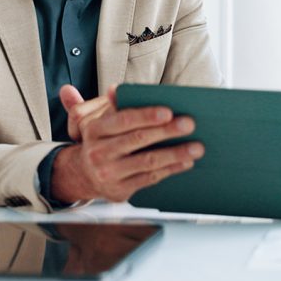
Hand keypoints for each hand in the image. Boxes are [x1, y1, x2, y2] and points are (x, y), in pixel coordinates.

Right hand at [51, 84, 203, 203]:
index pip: (123, 120)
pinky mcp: (120, 190)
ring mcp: (108, 173)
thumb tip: (114, 89)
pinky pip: (149, 178)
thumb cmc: (101, 140)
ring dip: (175, 153)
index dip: (146, 115)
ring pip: (147, 161)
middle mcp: (98, 152)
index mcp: (94, 129)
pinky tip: (186, 162)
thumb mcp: (98, 119)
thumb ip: (108, 104)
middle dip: (166, 131)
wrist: (83, 174)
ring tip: (197, 147)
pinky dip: (170, 169)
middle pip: (138, 139)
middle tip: (189, 124)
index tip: (168, 111)